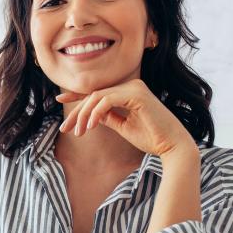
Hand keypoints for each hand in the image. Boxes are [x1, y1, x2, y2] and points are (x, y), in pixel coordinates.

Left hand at [56, 79, 195, 157]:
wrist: (172, 146)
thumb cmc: (151, 138)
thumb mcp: (123, 126)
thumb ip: (107, 117)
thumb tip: (90, 114)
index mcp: (128, 91)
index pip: (98, 92)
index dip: (77, 95)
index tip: (59, 100)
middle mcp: (131, 85)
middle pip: (94, 95)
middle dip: (76, 112)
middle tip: (65, 128)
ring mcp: (134, 88)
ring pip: (97, 97)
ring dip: (84, 115)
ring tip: (78, 132)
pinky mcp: (137, 95)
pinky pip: (107, 100)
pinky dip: (95, 113)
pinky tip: (89, 126)